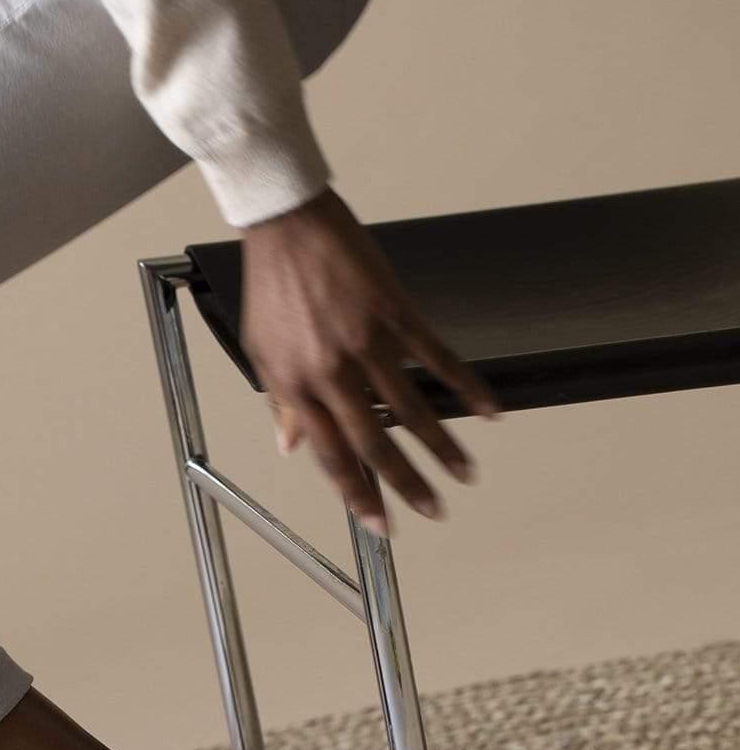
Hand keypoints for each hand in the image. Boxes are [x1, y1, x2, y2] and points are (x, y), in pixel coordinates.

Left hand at [239, 186, 500, 535]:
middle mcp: (333, 372)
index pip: (332, 454)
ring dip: (442, 447)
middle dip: (406, 484)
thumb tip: (289, 448)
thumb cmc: (272, 288)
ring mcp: (368, 342)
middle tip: (432, 511)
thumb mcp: (262, 352)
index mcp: (298, 386)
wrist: (287, 225)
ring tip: (465, 475)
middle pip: (375, 443)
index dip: (356, 493)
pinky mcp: (396, 313)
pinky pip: (437, 358)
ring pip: (411, 409)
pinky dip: (465, 386)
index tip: (378, 523)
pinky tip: (488, 410)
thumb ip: (280, 404)